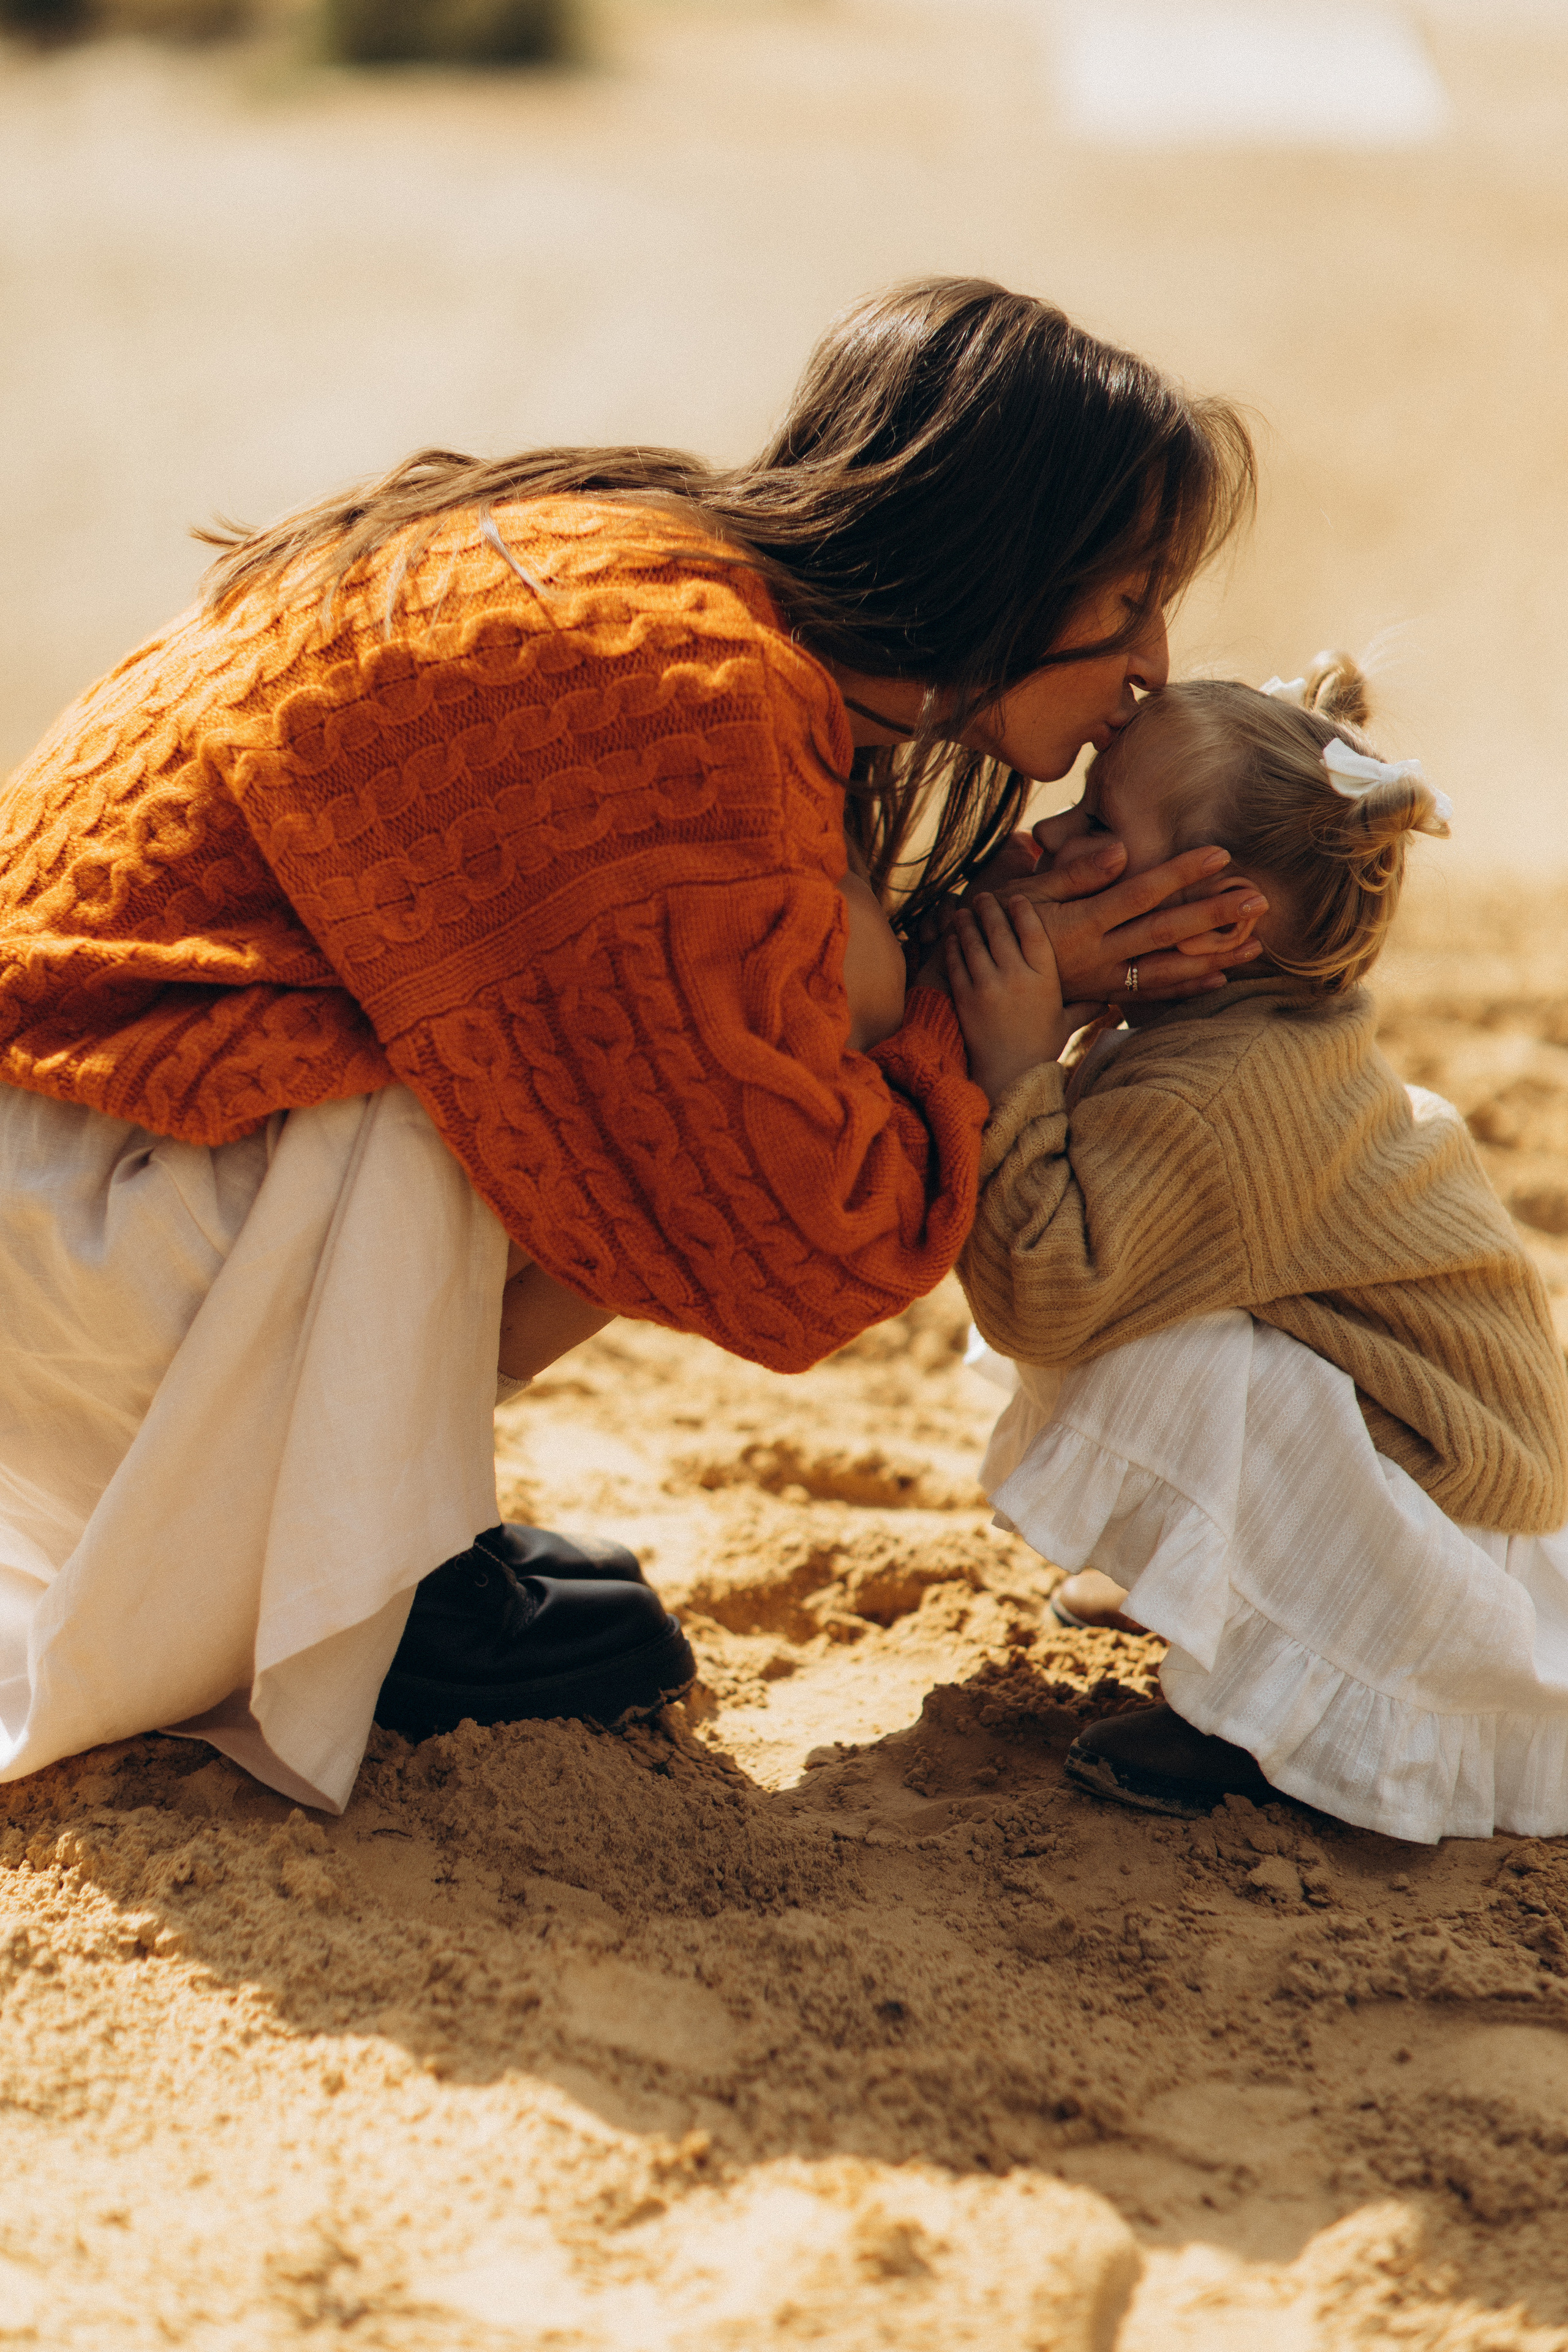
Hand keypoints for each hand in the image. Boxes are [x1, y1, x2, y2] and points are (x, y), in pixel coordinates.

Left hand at [945, 893, 1104, 1104]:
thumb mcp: (1064, 1024)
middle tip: (985, 896)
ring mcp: (988, 986)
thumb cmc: (1038, 1050)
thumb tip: (1109, 1000)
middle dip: (991, 908)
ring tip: (966, 909)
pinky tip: (953, 935)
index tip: (1016, 898)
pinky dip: (954, 945)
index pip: (1033, 933)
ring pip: (975, 941)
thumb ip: (1085, 1007)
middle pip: (1001, 930)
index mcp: (1045, 979)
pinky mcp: (965, 997)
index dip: (1023, 911)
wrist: (1008, 1076)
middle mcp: (1017, 977)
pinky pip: (957, 961)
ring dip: (969, 922)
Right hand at [995, 838, 1266, 1002]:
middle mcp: (1097, 954)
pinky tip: (1221, 976)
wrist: (985, 983)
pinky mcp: (1106, 996)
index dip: (1180, 873)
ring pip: (1167, 970)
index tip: (1220, 854)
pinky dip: (1188, 987)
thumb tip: (1119, 850)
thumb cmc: (1005, 925)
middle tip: (1258, 900)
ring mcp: (1104, 980)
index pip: (1140, 893)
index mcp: (1080, 922)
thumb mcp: (1029, 895)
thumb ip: (1076, 873)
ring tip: (1255, 943)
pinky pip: (1153, 994)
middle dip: (1213, 915)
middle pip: (1165, 933)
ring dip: (1213, 956)